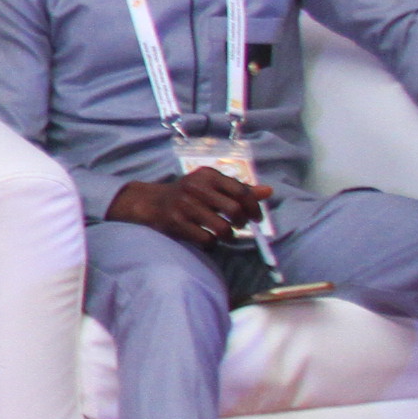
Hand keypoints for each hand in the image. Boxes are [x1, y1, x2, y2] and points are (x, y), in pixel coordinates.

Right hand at [108, 167, 270, 247]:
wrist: (149, 202)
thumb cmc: (187, 194)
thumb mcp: (211, 186)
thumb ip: (239, 189)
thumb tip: (268, 191)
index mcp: (208, 175)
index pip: (242, 192)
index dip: (254, 208)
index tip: (255, 218)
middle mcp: (196, 187)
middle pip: (235, 210)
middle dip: (241, 223)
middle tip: (237, 226)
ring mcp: (185, 205)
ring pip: (222, 228)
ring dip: (227, 236)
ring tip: (223, 234)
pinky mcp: (176, 222)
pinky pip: (206, 239)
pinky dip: (211, 243)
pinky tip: (207, 238)